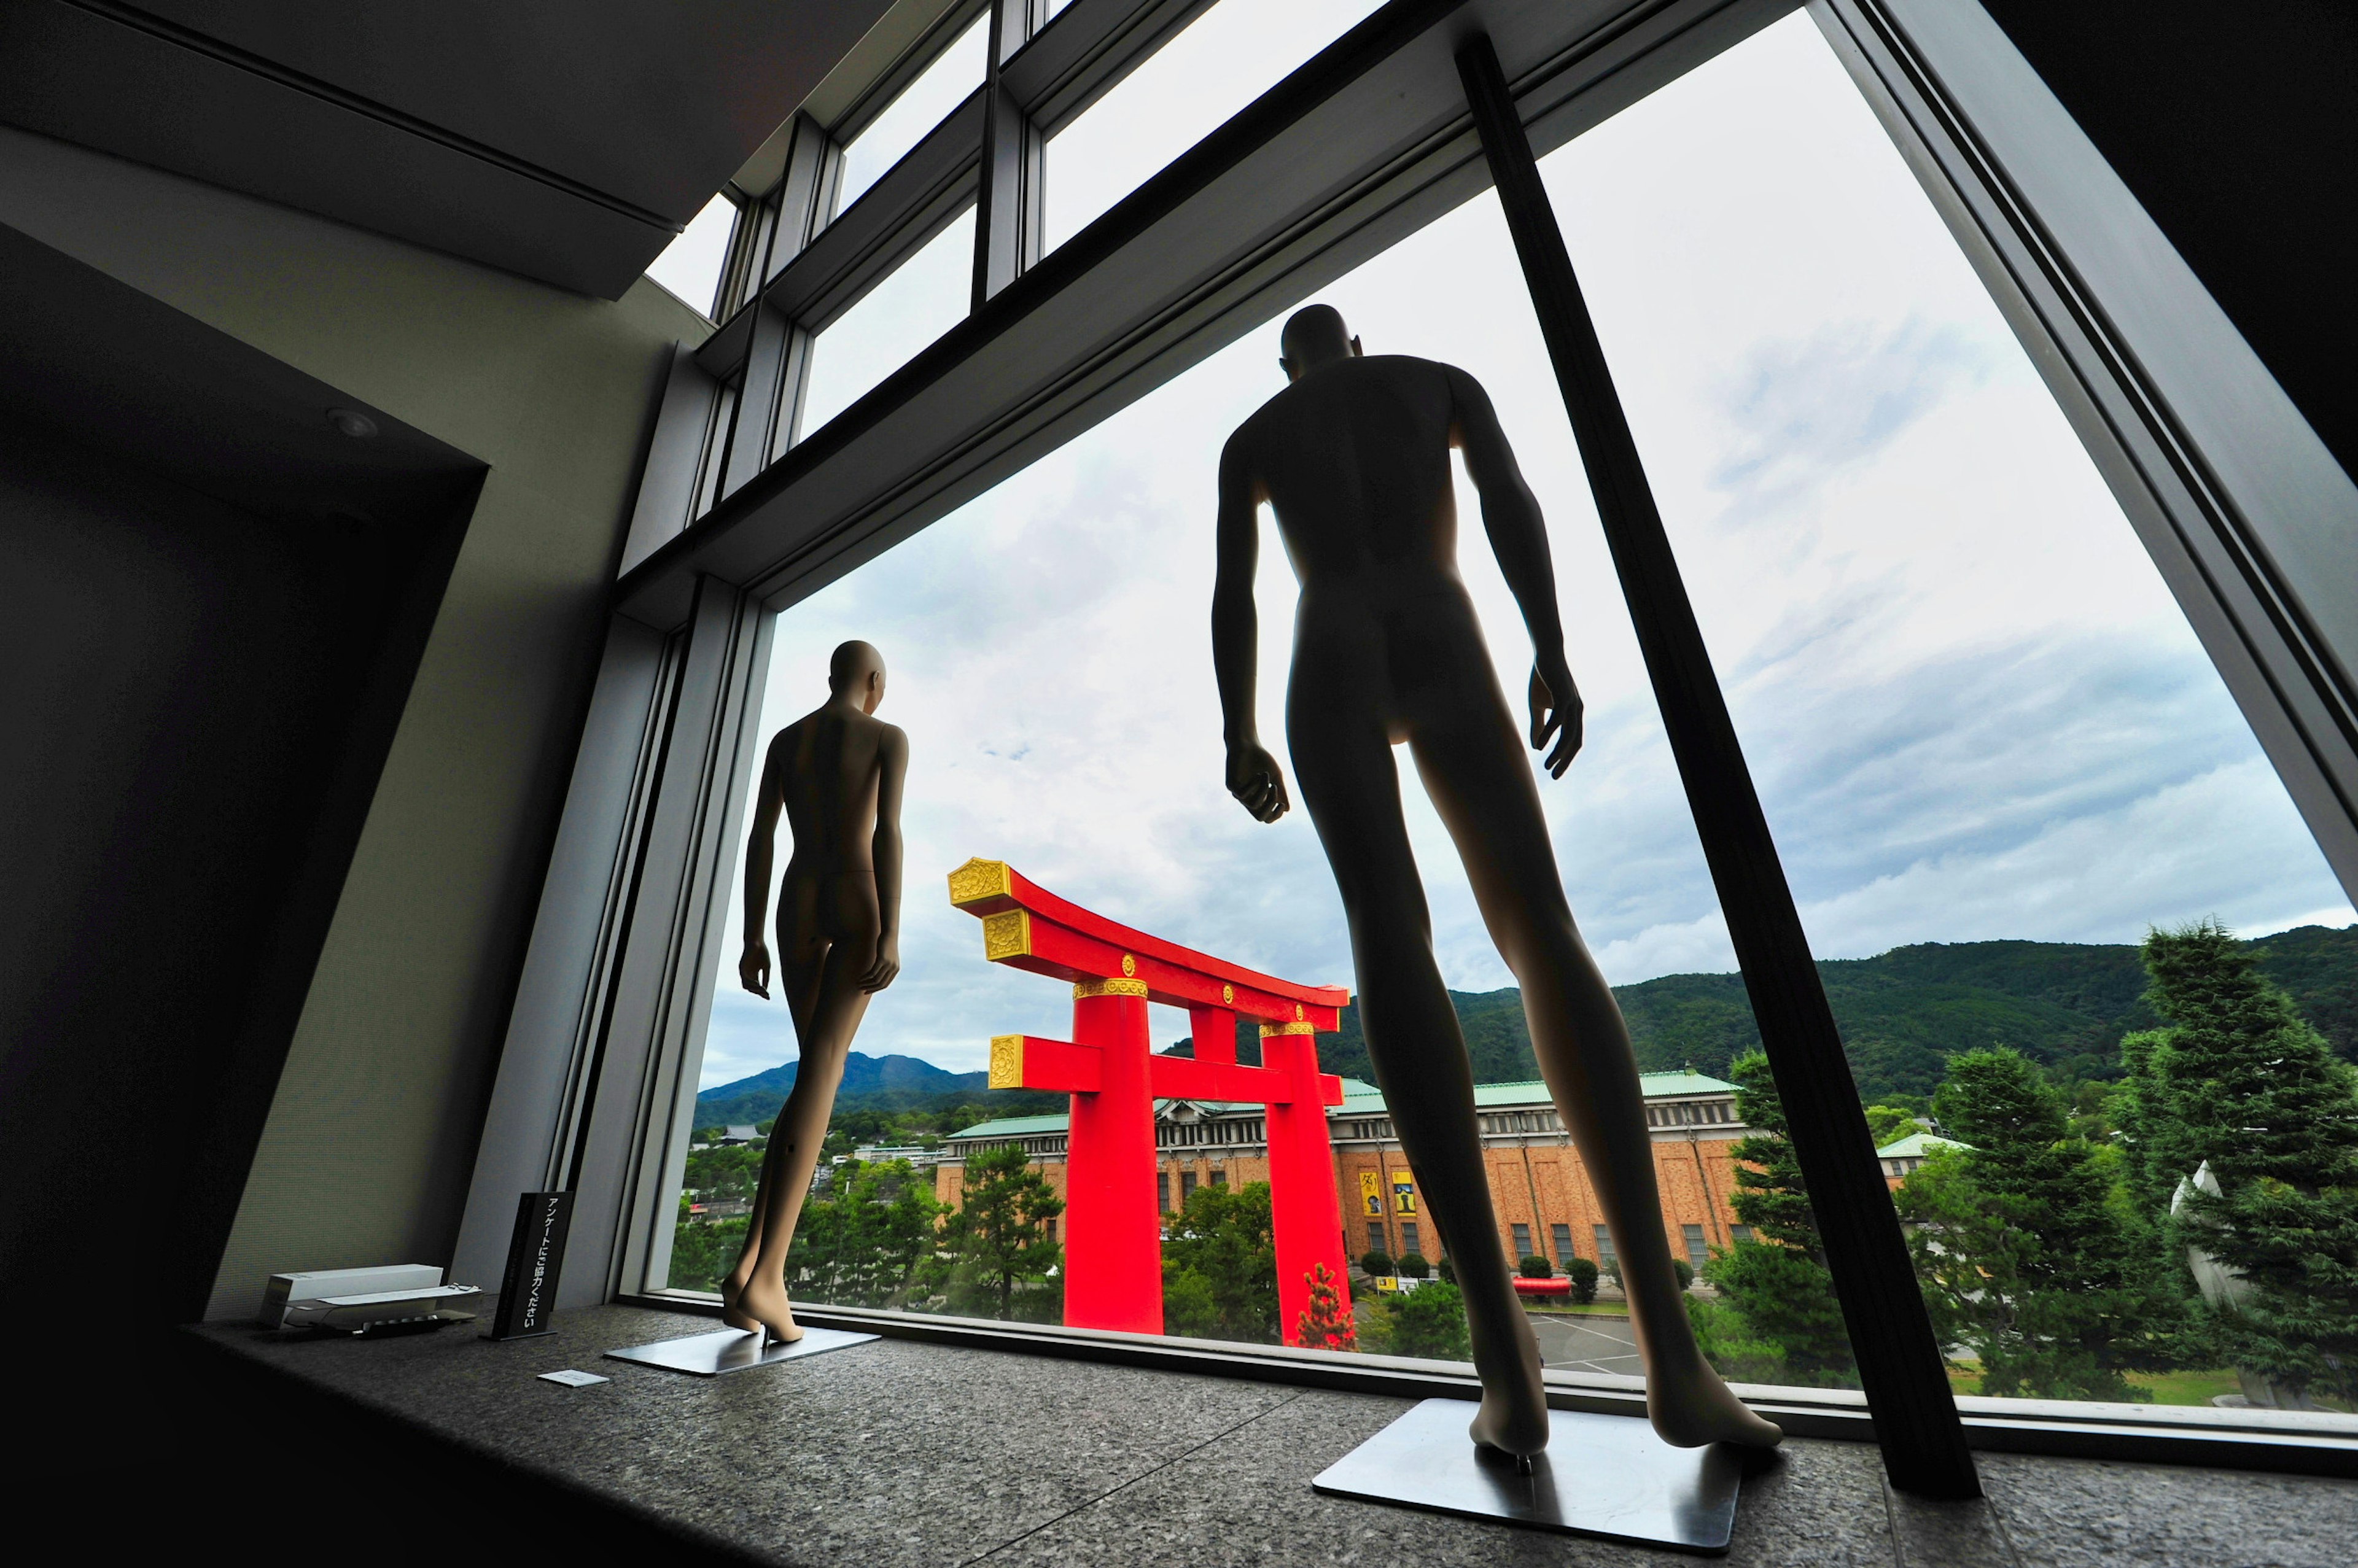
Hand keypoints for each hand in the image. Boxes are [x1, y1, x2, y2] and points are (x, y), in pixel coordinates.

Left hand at [739, 940, 771, 998]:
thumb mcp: (766, 967)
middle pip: (751, 988)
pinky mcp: (741, 967)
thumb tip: (765, 990)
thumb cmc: (762, 953)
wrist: (757, 942)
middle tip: (766, 994)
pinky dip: (750, 982)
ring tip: (761, 990)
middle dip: (758, 992)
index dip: (762, 992)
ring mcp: (744, 971)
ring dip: (754, 989)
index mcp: (754, 974)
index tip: (768, 997)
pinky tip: (757, 983)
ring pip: (746, 986)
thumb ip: (765, 978)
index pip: (757, 987)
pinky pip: (744, 978)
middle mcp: (748, 974)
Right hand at [859, 933, 900, 992]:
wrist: (890, 934)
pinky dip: (865, 977)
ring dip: (866, 983)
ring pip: (876, 980)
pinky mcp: (882, 960)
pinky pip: (873, 973)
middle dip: (870, 988)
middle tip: (860, 989)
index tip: (866, 991)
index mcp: (896, 970)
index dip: (875, 989)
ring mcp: (888, 965)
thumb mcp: (887, 957)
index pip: (885, 984)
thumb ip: (885, 966)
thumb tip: (876, 974)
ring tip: (858, 984)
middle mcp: (893, 969)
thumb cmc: (887, 944)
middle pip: (880, 984)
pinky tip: (860, 977)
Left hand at [1227, 742, 1289, 822]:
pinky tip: (1257, 774)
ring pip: (1253, 805)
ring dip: (1263, 789)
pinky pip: (1243, 795)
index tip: (1282, 803)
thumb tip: (1287, 810)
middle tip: (1275, 787)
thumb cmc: (1261, 759)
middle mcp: (1248, 799)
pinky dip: (1253, 786)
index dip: (1276, 815)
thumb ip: (1281, 792)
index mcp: (1258, 798)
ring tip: (1265, 774)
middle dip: (1271, 805)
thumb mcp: (1276, 776)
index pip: (1266, 817)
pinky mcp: (1230, 785)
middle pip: (1260, 817)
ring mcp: (1238, 793)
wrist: (1246, 743)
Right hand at [1529, 655, 1582, 778]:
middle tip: (1554, 776)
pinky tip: (1539, 745)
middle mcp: (1577, 710)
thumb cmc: (1542, 679)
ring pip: (1568, 734)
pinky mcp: (1563, 696)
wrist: (1545, 653)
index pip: (1573, 741)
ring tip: (1547, 765)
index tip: (1554, 772)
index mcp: (1574, 713)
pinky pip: (1558, 720)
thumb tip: (1536, 747)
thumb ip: (1538, 726)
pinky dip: (1549, 734)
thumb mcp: (1537, 706)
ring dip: (1558, 752)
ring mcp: (1573, 703)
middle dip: (1565, 761)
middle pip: (1575, 742)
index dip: (1565, 758)